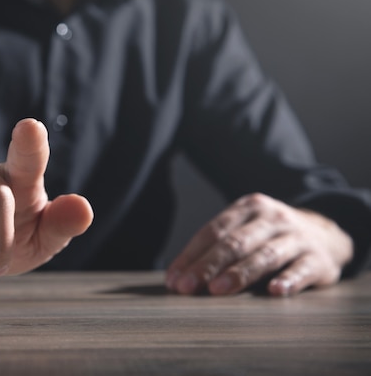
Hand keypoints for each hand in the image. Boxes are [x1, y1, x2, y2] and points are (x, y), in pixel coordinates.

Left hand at [165, 193, 352, 295]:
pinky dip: (289, 280)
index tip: (174, 279)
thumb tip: (177, 278)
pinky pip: (302, 269)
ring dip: (240, 273)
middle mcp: (272, 218)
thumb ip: (215, 248)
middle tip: (187, 287)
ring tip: (218, 289)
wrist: (325, 233)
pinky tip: (274, 291)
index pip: (213, 231)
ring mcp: (297, 237)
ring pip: (265, 255)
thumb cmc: (269, 237)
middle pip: (235, 242)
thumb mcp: (245, 230)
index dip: (191, 255)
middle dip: (207, 265)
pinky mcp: (318, 259)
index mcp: (248, 208)